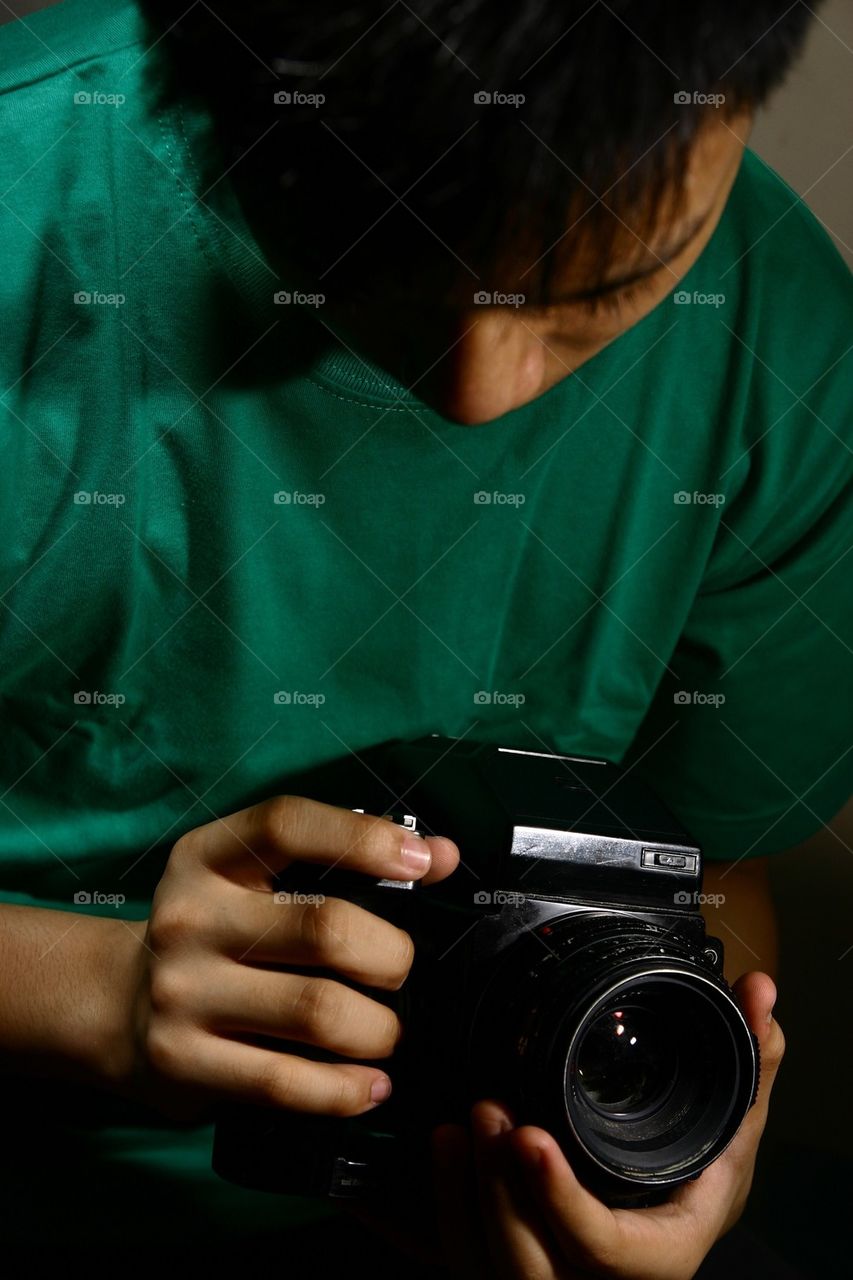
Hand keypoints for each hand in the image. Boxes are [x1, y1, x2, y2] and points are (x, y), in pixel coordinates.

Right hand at [114, 796, 457, 1120]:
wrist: (117, 1004)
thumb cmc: (217, 931)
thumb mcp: (258, 877)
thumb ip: (342, 858)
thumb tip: (442, 855)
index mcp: (209, 856)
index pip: (289, 825)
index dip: (364, 838)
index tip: (424, 860)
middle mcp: (189, 917)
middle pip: (325, 928)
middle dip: (391, 956)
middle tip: (400, 971)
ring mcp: (181, 991)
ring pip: (318, 1011)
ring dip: (379, 1029)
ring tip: (387, 1032)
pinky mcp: (183, 1062)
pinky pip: (287, 1082)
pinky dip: (346, 1089)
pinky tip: (370, 1084)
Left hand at [432, 972, 782, 1279]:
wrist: (671, 1225)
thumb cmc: (701, 1182)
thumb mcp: (733, 1131)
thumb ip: (750, 1063)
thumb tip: (759, 992)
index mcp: (660, 1251)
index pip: (604, 1250)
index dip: (562, 1202)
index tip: (531, 1138)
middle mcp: (601, 1279)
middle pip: (534, 1265)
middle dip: (499, 1190)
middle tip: (487, 1112)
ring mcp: (555, 1275)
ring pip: (493, 1265)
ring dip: (467, 1194)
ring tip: (463, 1122)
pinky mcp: (519, 1260)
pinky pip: (469, 1253)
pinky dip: (450, 1201)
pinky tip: (445, 1143)